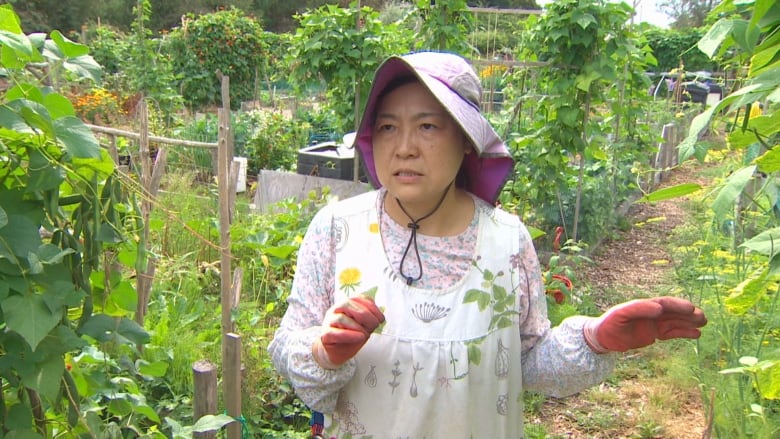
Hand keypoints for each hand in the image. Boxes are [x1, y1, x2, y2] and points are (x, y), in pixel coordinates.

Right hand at [312, 295, 384, 367]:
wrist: (337, 352)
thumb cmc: (351, 336)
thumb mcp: (364, 325)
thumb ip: (369, 317)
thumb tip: (379, 316)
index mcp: (345, 304)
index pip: (357, 298)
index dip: (372, 307)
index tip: (381, 318)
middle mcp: (335, 310)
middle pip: (347, 304)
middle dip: (366, 315)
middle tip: (375, 326)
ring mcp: (328, 322)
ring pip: (341, 318)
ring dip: (357, 326)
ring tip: (365, 335)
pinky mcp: (325, 335)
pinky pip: (335, 333)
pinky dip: (349, 335)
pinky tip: (359, 337)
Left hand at [584, 296, 706, 352]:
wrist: (603, 336)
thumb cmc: (610, 323)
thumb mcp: (620, 315)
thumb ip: (638, 309)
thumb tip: (659, 307)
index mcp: (644, 306)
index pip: (663, 303)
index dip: (676, 305)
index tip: (689, 309)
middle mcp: (651, 313)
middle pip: (673, 311)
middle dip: (688, 313)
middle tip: (702, 316)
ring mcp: (654, 323)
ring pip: (675, 321)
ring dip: (689, 322)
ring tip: (704, 323)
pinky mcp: (655, 334)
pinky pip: (672, 332)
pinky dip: (684, 333)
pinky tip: (696, 334)